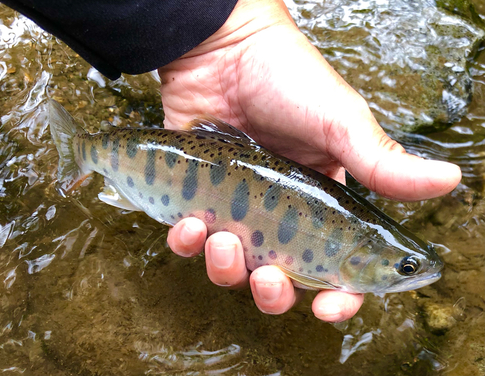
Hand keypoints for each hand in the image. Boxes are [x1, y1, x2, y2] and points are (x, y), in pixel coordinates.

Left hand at [159, 0, 460, 321]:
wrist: (223, 49)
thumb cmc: (286, 79)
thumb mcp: (339, 121)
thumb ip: (381, 159)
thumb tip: (448, 180)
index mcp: (322, 203)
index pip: (337, 266)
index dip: (338, 297)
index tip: (328, 309)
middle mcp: (279, 214)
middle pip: (280, 280)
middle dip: (273, 293)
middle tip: (269, 278)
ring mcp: (236, 208)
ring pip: (231, 268)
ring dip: (226, 269)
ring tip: (222, 240)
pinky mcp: (197, 197)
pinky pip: (189, 242)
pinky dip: (186, 245)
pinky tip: (190, 226)